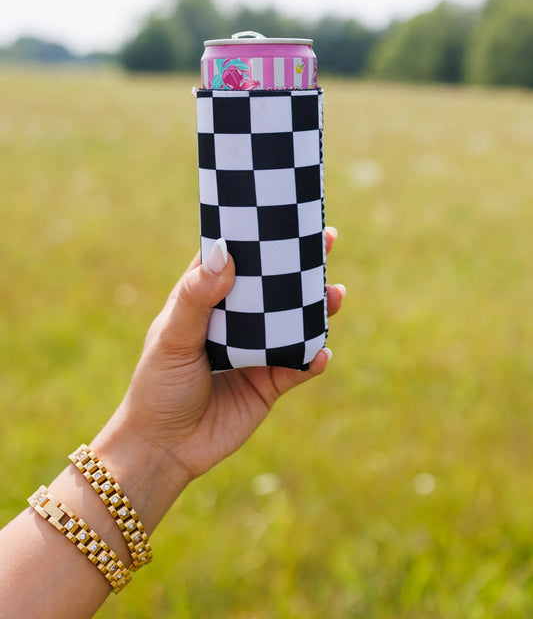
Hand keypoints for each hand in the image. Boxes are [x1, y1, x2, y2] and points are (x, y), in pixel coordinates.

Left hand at [110, 229, 343, 492]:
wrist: (163, 449)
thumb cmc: (157, 386)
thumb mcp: (172, 337)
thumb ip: (196, 297)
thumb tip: (224, 253)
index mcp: (207, 301)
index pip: (236, 258)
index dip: (258, 234)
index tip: (283, 209)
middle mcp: (235, 322)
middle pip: (274, 284)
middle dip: (302, 264)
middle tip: (328, 239)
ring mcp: (255, 352)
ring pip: (294, 321)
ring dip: (318, 307)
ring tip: (337, 294)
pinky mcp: (269, 384)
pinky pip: (298, 366)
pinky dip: (313, 358)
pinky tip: (321, 352)